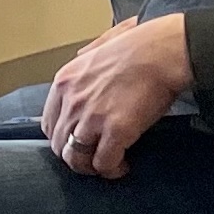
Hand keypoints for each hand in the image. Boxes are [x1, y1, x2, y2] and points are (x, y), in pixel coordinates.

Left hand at [38, 15, 193, 179]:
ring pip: (76, 158)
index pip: (49, 124)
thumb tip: (81, 58)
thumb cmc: (140, 45)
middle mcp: (72, 102)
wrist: (164, 51)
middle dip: (75, 156)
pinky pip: (104, 162)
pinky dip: (111, 169)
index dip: (63, 138)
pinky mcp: (115, 131)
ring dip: (90, 167)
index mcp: (65, 82)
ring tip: (106, 166)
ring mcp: (92, 118)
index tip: (77, 141)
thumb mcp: (100, 44)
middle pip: (59, 145)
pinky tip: (122, 166)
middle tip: (93, 158)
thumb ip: (87, 55)